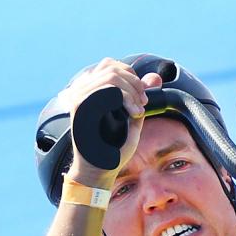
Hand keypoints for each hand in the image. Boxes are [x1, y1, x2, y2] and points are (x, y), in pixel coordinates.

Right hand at [61, 58, 161, 186]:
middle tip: (143, 103)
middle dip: (135, 83)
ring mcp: (79, 98)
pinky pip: (107, 90)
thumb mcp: (133, 118)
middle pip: (112, 67)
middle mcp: (81, 91)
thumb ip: (141, 97)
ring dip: (132, 91)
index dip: (131, 75)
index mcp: (90, 91)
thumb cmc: (113, 149)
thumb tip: (156, 78)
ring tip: (138, 109)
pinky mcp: (80, 107)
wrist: (99, 170)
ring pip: (111, 76)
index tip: (142, 97)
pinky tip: (134, 113)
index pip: (110, 64)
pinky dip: (126, 98)